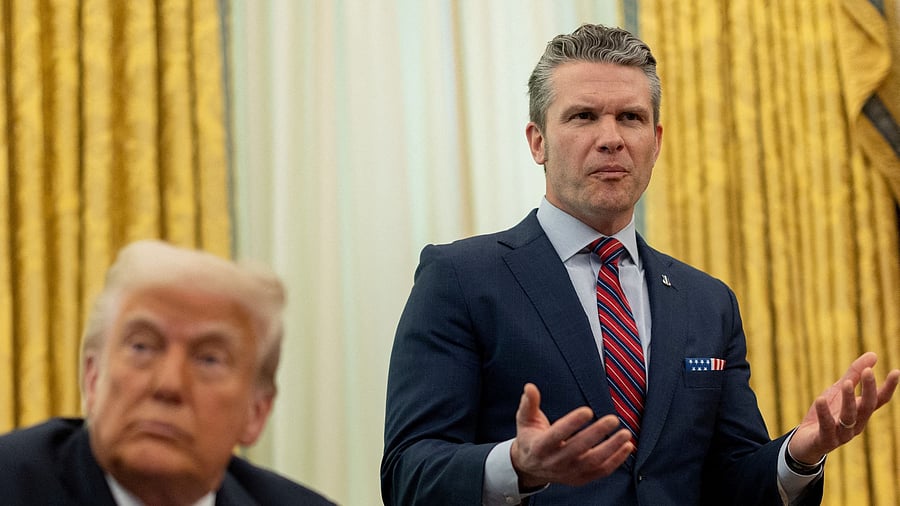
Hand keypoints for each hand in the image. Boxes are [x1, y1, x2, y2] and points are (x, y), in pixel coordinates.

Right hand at [510, 383, 631, 488]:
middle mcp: (555, 462)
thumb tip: (530, 387)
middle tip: (613, 419)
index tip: (587, 410)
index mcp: (540, 446)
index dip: (572, 423)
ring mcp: (568, 472)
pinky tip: (627, 446)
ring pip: (593, 462)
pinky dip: (616, 460)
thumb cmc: (530, 438)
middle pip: (578, 448)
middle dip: (597, 433)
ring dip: (612, 448)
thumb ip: (529, 403)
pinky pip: (601, 471)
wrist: (530, 467)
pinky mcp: (580, 478)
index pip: (557, 434)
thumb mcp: (525, 419)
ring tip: (625, 433)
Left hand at [788, 352, 899, 463]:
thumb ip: (854, 374)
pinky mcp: (825, 440)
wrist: (805, 442)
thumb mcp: (838, 391)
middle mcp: (856, 424)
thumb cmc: (826, 413)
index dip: (888, 387)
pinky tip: (820, 399)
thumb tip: (874, 354)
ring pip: (849, 417)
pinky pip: (827, 427)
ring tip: (847, 382)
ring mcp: (842, 434)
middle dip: (869, 389)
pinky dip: (824, 414)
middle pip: (867, 407)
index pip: (879, 400)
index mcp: (860, 412)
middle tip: (868, 371)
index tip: (896, 372)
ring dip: (849, 400)